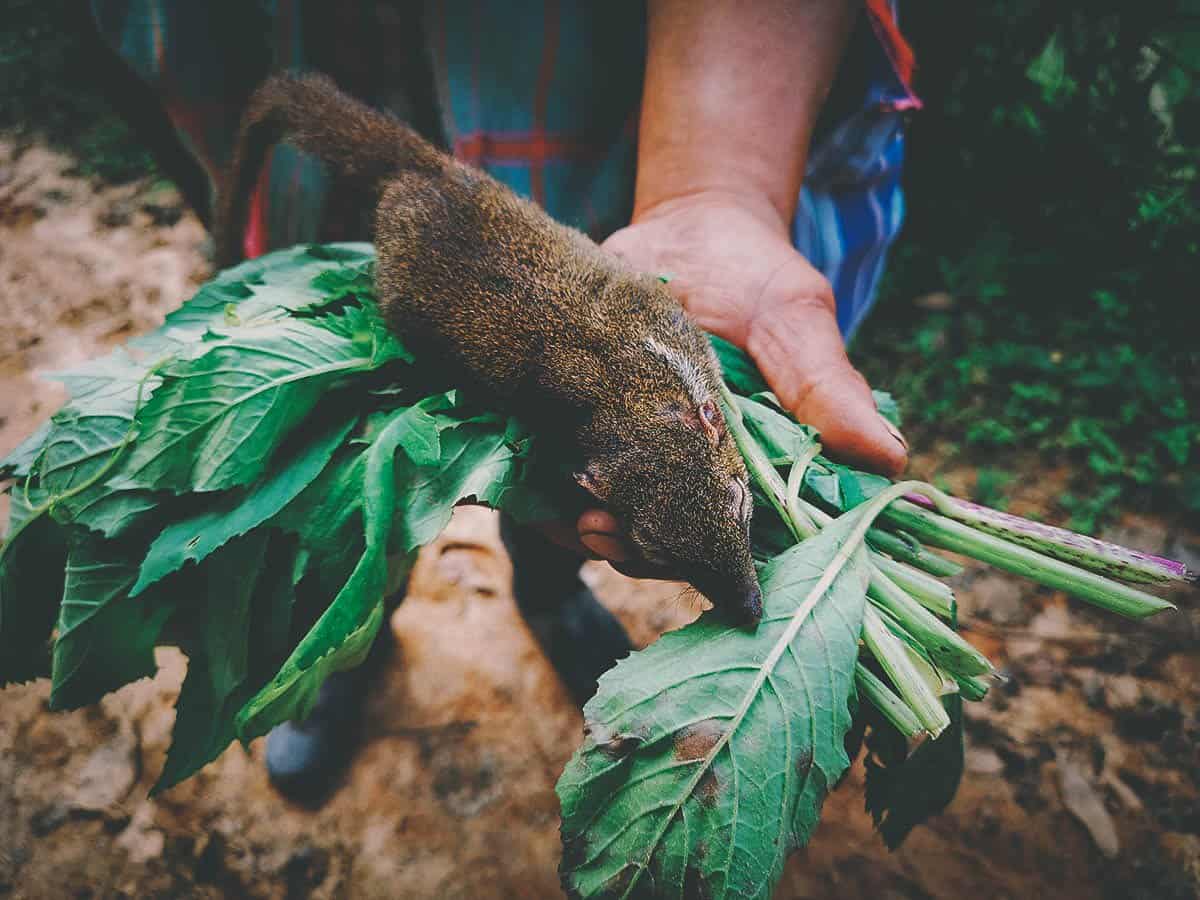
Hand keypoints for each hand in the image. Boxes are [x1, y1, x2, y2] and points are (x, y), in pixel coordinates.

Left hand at [565, 190, 907, 567]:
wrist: (684, 229)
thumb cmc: (756, 277)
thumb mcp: (796, 319)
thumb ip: (827, 387)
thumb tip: (890, 457)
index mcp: (751, 465)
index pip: (740, 539)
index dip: (718, 564)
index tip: (694, 564)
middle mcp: (694, 470)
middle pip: (672, 544)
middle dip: (643, 553)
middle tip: (609, 537)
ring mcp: (639, 453)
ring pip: (618, 523)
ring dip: (594, 534)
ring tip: (578, 521)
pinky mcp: (588, 427)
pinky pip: (565, 480)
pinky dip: (551, 498)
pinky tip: (542, 496)